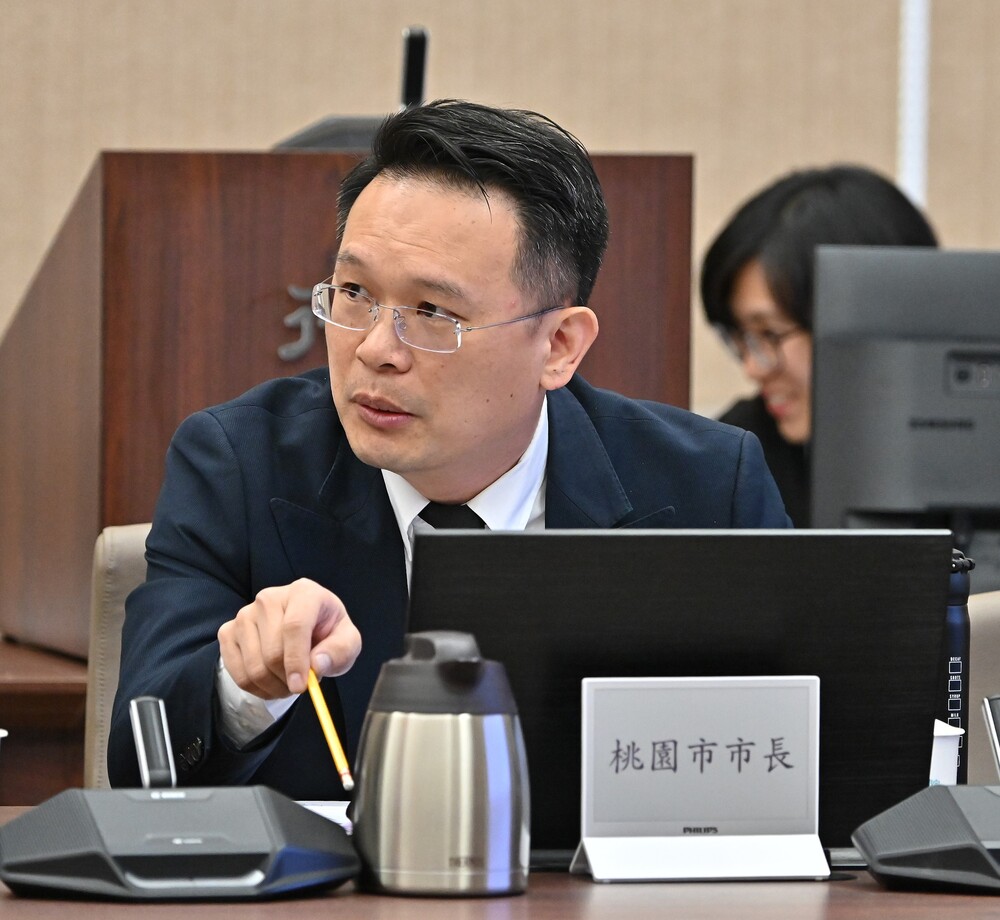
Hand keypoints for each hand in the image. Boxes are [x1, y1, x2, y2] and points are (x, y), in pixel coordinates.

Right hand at [218, 578, 361, 699]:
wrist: (304, 630)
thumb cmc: (327, 633)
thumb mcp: (347, 642)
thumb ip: (340, 651)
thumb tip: (316, 664)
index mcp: (303, 592)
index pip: (294, 626)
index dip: (297, 660)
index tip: (301, 686)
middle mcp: (269, 598)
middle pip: (272, 651)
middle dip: (287, 679)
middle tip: (300, 687)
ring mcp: (245, 614)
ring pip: (253, 665)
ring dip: (272, 686)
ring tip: (288, 684)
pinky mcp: (229, 631)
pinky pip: (236, 671)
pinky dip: (254, 687)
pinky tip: (270, 683)